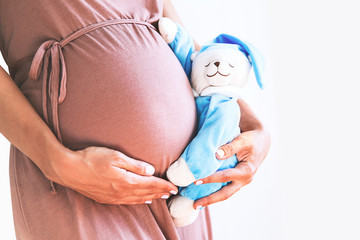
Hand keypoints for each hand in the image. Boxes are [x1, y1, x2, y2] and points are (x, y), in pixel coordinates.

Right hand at [49, 146, 177, 204]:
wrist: (68, 170)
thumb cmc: (91, 159)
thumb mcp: (115, 156)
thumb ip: (134, 164)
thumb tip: (151, 170)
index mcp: (126, 181)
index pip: (151, 184)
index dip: (164, 186)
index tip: (175, 187)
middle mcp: (121, 192)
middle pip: (146, 193)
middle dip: (160, 193)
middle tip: (172, 193)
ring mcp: (113, 197)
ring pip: (137, 199)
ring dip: (150, 198)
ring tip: (160, 197)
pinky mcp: (105, 198)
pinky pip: (127, 202)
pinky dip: (137, 201)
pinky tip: (141, 200)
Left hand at [193, 127, 270, 208]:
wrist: (261, 141)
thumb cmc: (251, 140)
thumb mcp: (243, 140)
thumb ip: (230, 147)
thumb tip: (216, 154)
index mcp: (246, 171)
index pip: (225, 177)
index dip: (210, 179)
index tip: (195, 181)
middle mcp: (244, 180)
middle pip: (225, 194)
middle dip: (209, 200)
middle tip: (194, 205)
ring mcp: (240, 182)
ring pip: (224, 193)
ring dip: (211, 199)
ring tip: (196, 204)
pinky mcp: (236, 180)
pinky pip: (224, 188)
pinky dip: (214, 191)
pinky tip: (203, 193)